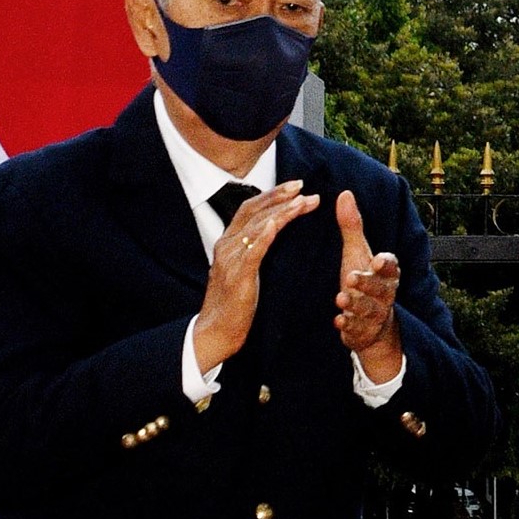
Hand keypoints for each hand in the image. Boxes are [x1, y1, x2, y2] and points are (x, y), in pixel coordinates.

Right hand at [188, 180, 320, 376]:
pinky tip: (275, 225)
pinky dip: (263, 236)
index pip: (249, 209)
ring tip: (303, 201)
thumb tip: (271, 233)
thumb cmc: (233, 304)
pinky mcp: (237, 277)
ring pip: (255, 227)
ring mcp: (230, 260)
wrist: (216, 331)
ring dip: (281, 212)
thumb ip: (252, 251)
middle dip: (278, 196)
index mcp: (228, 242)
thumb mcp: (242, 270)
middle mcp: (226, 245)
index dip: (272, 195)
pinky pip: (251, 253)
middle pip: (252, 211)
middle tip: (303, 186)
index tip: (296, 187)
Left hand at [330, 190, 403, 369]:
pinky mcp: (363, 332)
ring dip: (356, 305)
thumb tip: (345, 193)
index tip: (378, 260)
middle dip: (367, 284)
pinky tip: (339, 321)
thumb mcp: (357, 253)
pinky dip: (350, 326)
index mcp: (386, 274)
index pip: (391, 266)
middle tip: (351, 278)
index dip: (386, 264)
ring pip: (370, 311)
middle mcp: (384, 294)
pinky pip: (359, 330)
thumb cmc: (363, 282)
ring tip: (341, 299)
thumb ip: (352, 226)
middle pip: (381, 289)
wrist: (371, 325)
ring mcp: (375, 315)